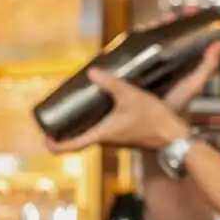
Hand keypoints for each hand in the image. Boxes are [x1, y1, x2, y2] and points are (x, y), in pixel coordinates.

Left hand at [45, 68, 191, 152]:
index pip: (73, 146)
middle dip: (64, 133)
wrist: (175, 135)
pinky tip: (96, 110)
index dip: (56, 145)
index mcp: (102, 135)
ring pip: (91, 135)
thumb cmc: (154, 119)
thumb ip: (111, 84)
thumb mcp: (130, 97)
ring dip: (79, 128)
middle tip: (52, 124)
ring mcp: (115, 139)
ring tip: (70, 113)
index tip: (44, 140)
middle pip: (79, 140)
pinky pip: (103, 131)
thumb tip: (92, 72)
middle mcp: (106, 141)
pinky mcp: (124, 135)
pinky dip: (93, 123)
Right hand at [135, 14, 219, 111]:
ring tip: (151, 24)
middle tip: (167, 18)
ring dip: (147, 31)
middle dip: (164, 24)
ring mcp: (141, 69)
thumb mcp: (193, 85)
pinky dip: (128, 43)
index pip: (180, 38)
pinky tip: (131, 37)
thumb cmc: (174, 110)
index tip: (189, 11)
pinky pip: (126, 54)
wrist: (154, 128)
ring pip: (143, 43)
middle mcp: (159, 65)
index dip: (185, 23)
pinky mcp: (126, 74)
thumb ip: (207, 67)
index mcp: (176, 65)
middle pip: (160, 37)